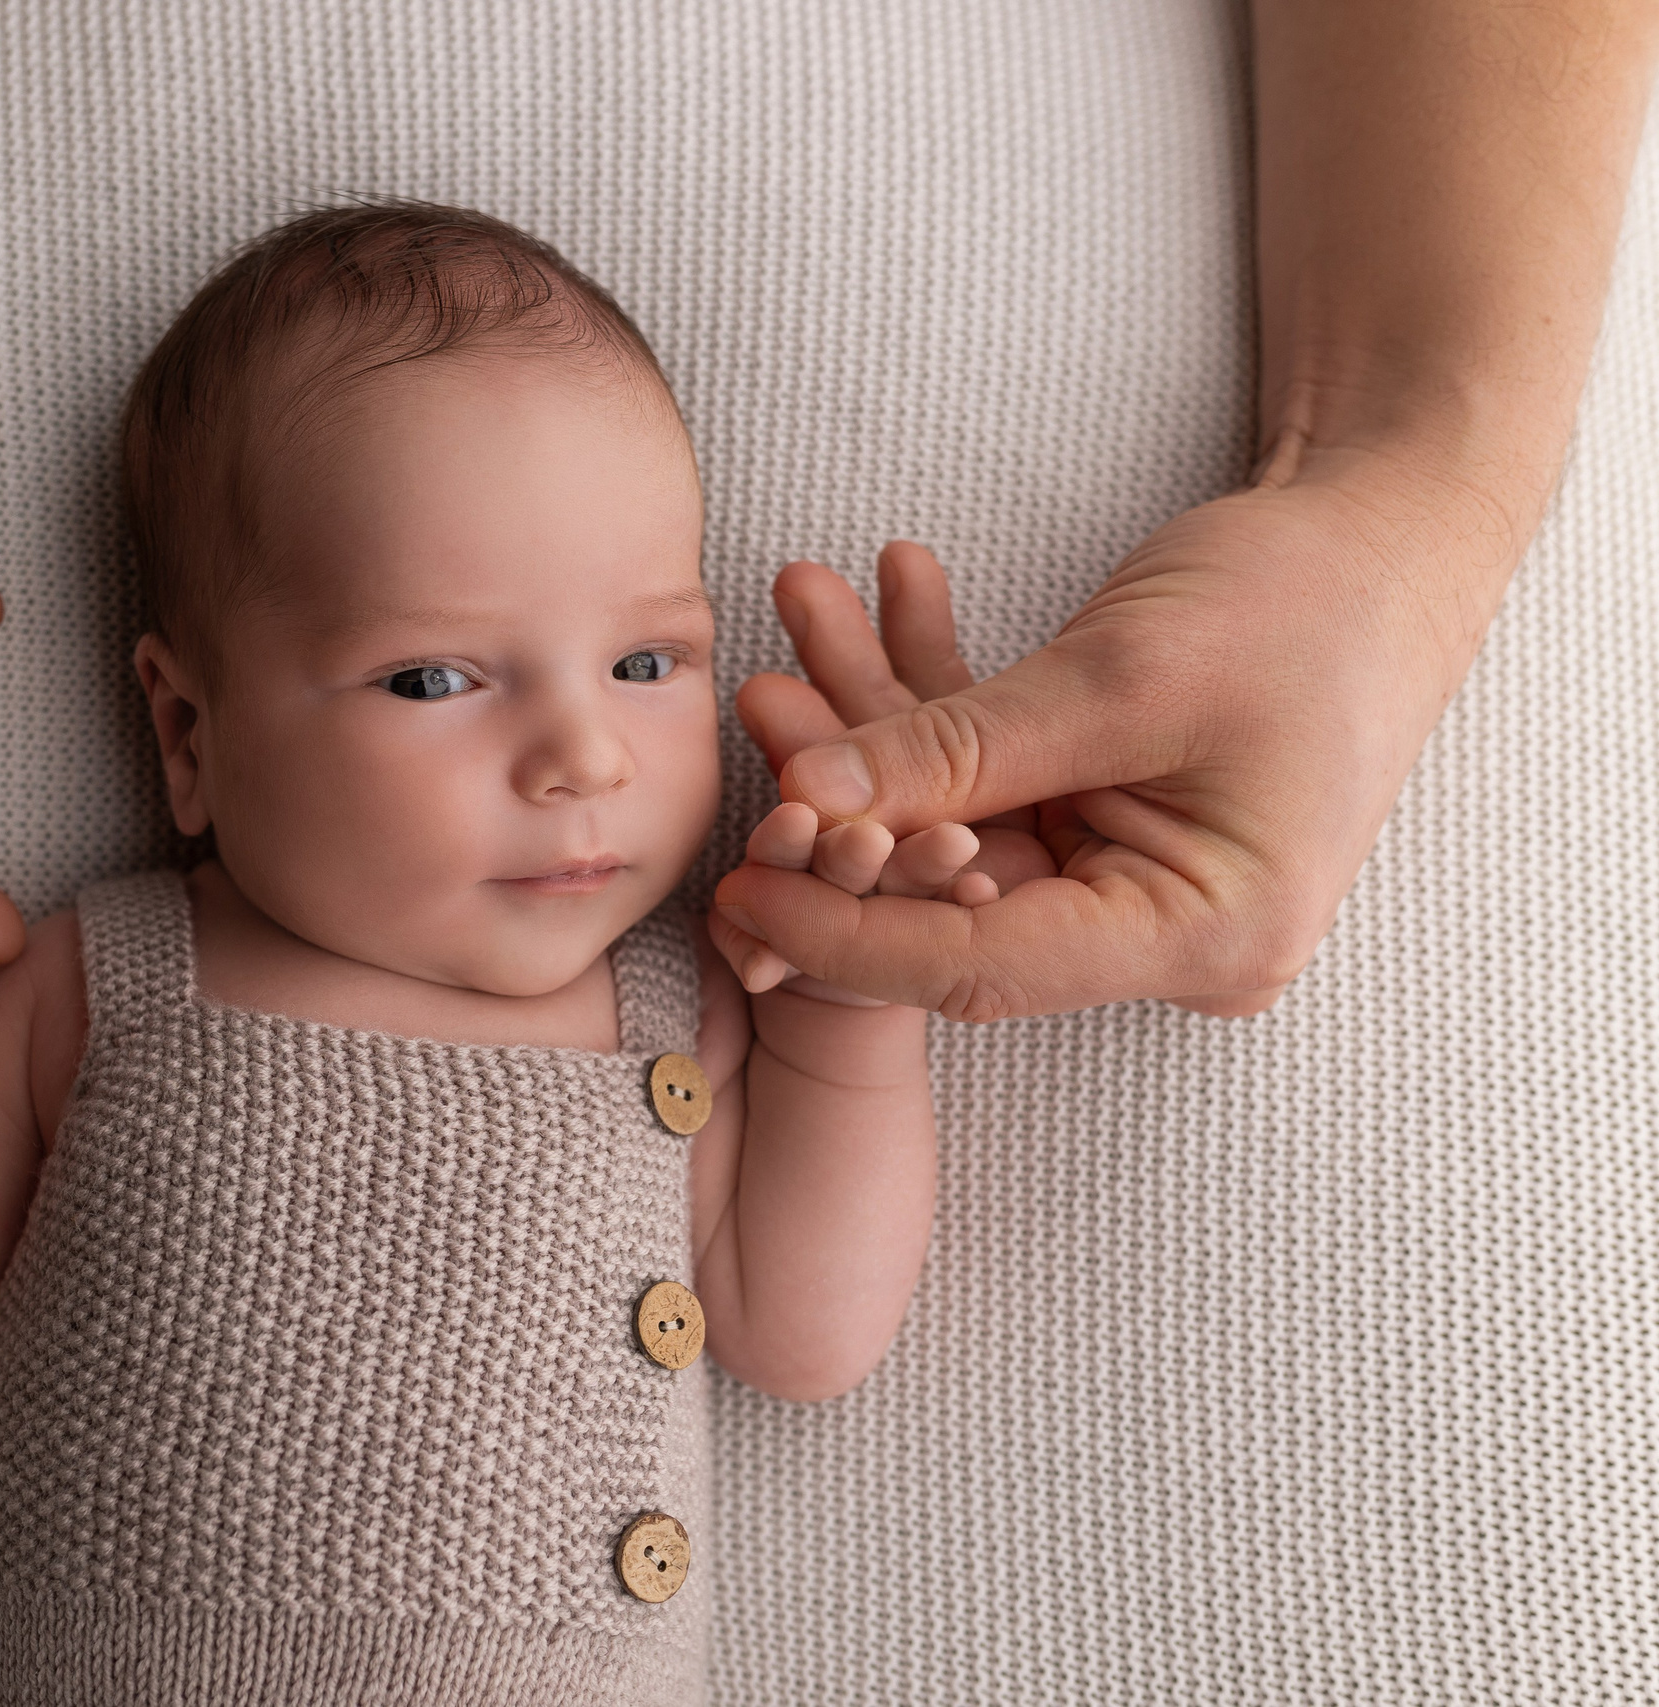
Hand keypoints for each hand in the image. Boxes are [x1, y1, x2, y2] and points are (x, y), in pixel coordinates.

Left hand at [714, 455, 1522, 1019]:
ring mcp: (1130, 879)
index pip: (982, 967)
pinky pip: (986, 778)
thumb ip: (962, 750)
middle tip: (751, 723)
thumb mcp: (1125, 675)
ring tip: (791, 632)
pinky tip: (859, 605)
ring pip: (954, 828)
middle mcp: (1162, 933)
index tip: (736, 892)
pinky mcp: (1102, 818)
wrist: (1393, 529)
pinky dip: (924, 702)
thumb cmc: (1308, 599)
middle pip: (953, 900)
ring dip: (870, 732)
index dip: (847, 933)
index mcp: (1202, 939)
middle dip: (846, 807)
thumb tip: (805, 800)